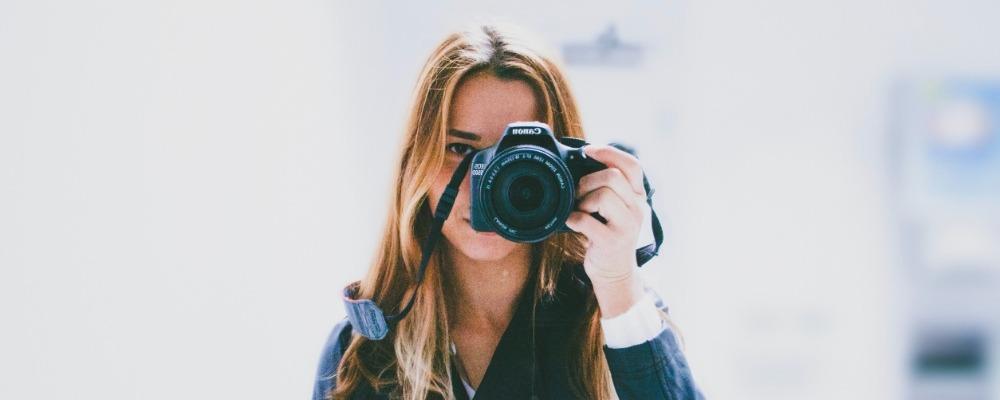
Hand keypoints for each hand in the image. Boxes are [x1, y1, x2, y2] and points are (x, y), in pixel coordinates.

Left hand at [564, 144, 649, 316]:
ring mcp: (627, 226)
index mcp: (637, 197)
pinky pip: (586, 220)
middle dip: (588, 181)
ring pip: (603, 196)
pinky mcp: (613, 242)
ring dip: (582, 200)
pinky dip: (573, 219)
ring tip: (580, 210)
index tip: (588, 151)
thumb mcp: (616, 209)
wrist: (614, 272)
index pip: (632, 165)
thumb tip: (580, 162)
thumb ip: (608, 188)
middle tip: (579, 193)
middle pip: (613, 177)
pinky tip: (573, 223)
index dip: (609, 152)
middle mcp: (637, 209)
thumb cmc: (608, 235)